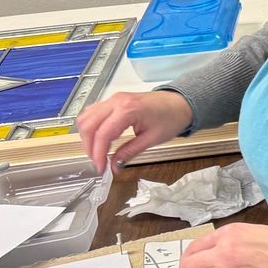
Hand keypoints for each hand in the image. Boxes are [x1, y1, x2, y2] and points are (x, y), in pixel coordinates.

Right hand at [76, 90, 192, 169]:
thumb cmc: (171, 118)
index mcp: (128, 109)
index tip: (100, 168)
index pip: (102, 133)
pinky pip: (92, 113)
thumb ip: (129, 152)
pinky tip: (99, 140)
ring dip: (88, 137)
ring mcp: (113, 99)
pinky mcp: (113, 101)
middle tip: (98, 162)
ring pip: (86, 117)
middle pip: (89, 125)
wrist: (180, 103)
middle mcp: (116, 101)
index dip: (98, 154)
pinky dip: (91, 127)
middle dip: (89, 147)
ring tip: (98, 153)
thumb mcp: (152, 139)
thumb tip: (114, 166)